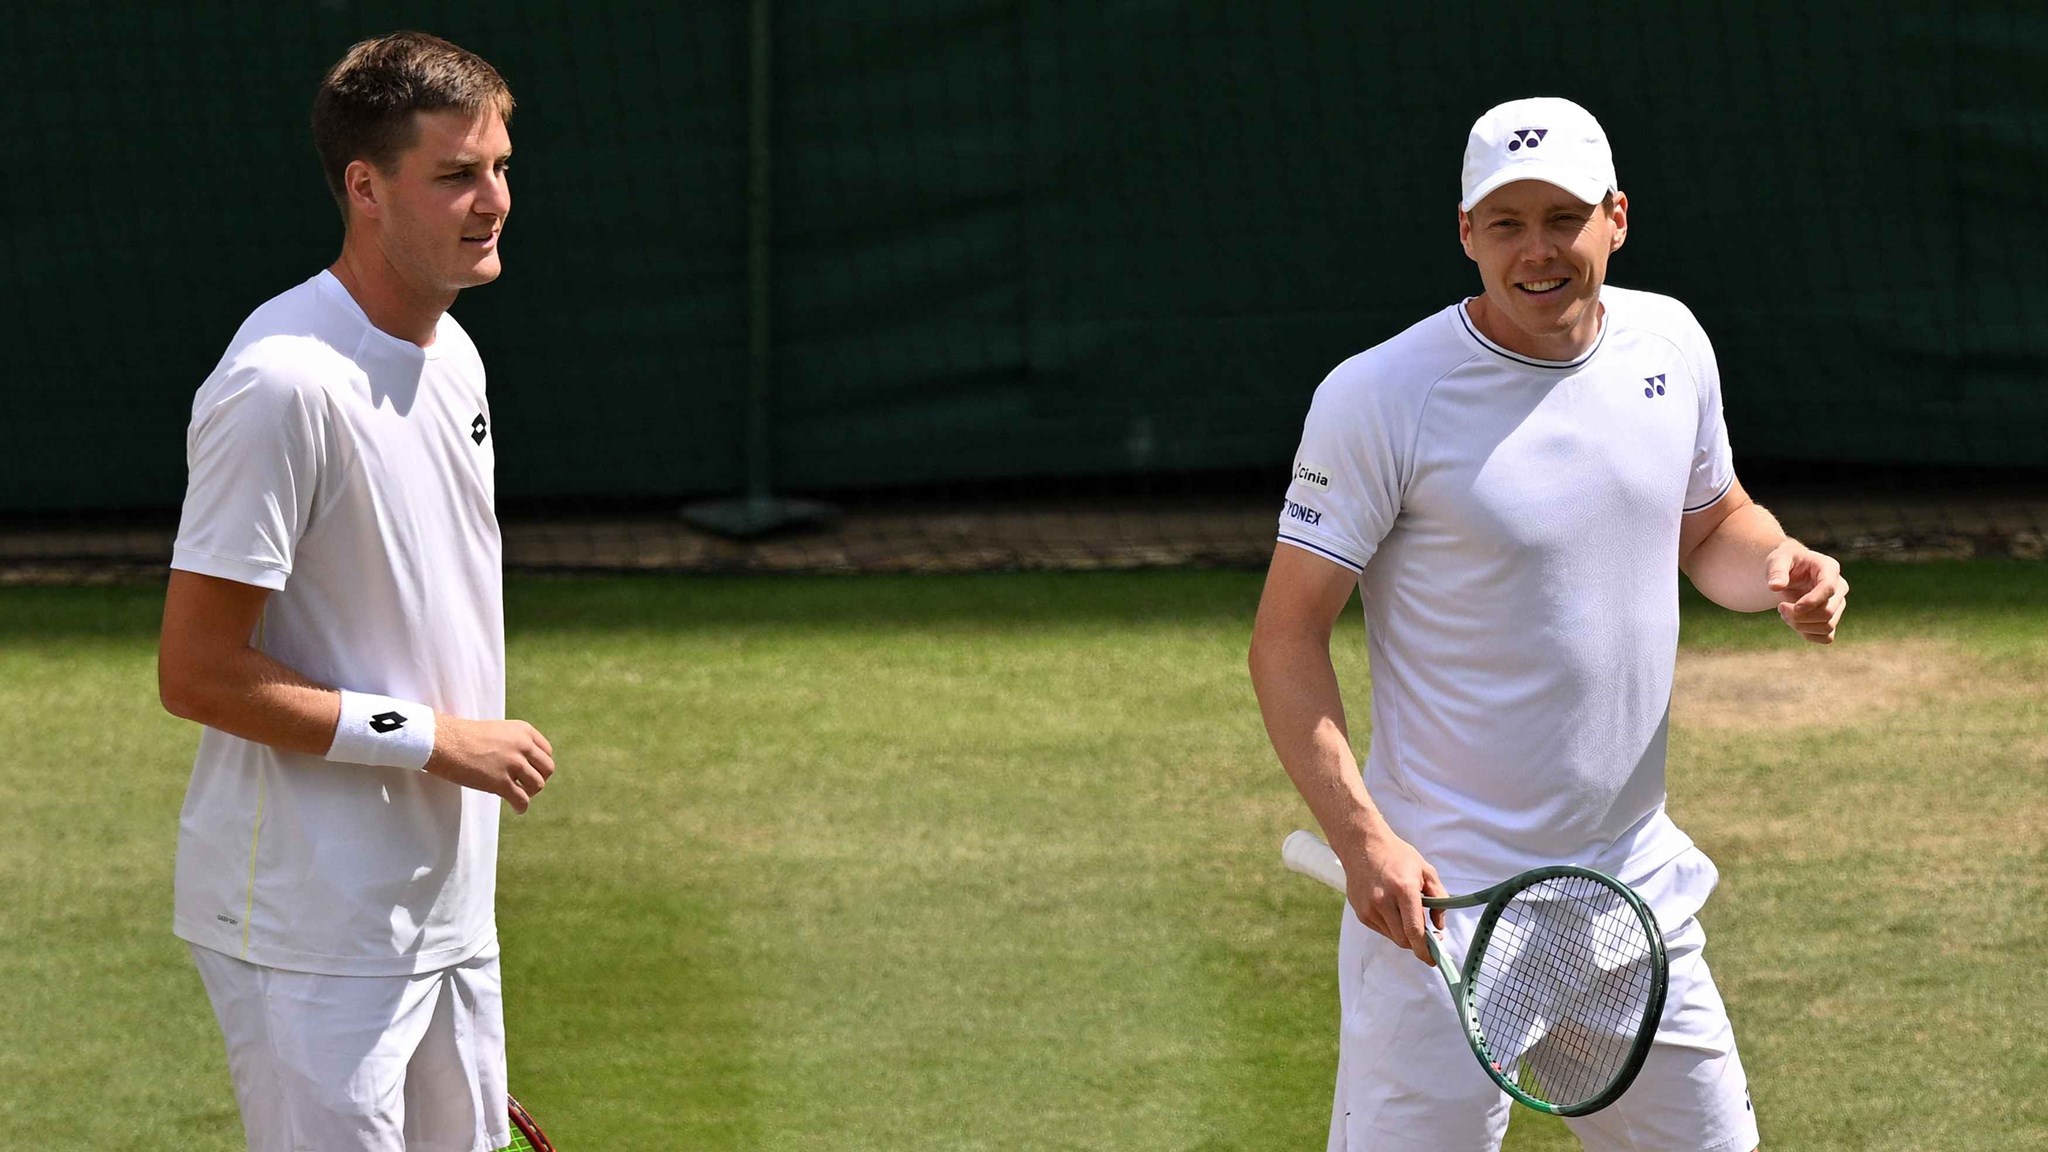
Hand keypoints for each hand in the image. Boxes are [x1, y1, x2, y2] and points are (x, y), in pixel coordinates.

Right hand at [425, 716, 555, 812]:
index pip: (546, 752)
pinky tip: (517, 809)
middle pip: (547, 768)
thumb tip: (525, 763)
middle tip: (526, 784)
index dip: (540, 764)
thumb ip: (515, 742)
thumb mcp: (498, 730)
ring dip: (529, 792)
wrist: (444, 741)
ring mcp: (513, 764)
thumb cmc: (465, 736)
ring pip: (537, 785)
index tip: (531, 771)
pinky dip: (521, 807)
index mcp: (523, 730)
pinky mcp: (500, 782)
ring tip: (518, 794)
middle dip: (538, 778)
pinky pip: (521, 800)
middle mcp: (522, 746)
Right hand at [1341, 824, 1446, 965]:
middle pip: (1403, 939)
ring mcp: (1369, 908)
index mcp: (1403, 890)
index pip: (1414, 931)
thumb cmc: (1397, 856)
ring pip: (1392, 937)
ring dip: (1404, 934)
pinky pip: (1381, 929)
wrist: (1363, 845)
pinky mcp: (1360, 912)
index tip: (1433, 959)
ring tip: (1408, 915)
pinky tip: (1393, 910)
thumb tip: (1439, 926)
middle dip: (1418, 944)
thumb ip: (1439, 899)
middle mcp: (1383, 901)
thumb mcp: (1426, 871)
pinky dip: (1392, 927)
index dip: (1425, 950)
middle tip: (1428, 937)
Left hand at [1764, 540, 1847, 643]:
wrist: (1788, 571)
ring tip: (1784, 613)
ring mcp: (1838, 605)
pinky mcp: (1833, 619)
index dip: (1810, 601)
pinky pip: (1826, 637)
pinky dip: (1807, 634)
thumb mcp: (1777, 560)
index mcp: (1829, 568)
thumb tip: (1775, 586)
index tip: (1790, 607)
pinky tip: (1794, 622)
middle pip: (1827, 612)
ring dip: (1800, 626)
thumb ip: (1776, 571)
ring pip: (1827, 627)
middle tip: (1780, 607)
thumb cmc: (1785, 562)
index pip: (1828, 589)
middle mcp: (1839, 587)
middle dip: (1799, 616)